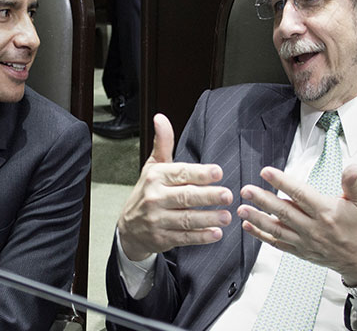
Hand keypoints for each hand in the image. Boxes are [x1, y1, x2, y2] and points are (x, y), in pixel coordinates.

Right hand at [117, 114, 233, 260]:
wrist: (129, 228)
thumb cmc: (147, 192)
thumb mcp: (153, 166)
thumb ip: (163, 143)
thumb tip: (160, 117)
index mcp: (156, 177)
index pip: (180, 173)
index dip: (199, 173)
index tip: (218, 172)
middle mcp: (155, 198)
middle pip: (185, 196)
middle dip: (208, 196)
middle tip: (228, 195)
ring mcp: (157, 220)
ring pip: (186, 219)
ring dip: (208, 218)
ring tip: (227, 216)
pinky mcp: (162, 239)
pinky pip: (184, 237)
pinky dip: (200, 236)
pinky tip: (216, 234)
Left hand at [237, 164, 356, 283]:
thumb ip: (353, 183)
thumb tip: (353, 167)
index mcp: (326, 211)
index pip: (300, 194)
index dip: (282, 182)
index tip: (266, 172)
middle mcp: (313, 227)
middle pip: (284, 212)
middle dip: (263, 200)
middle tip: (246, 190)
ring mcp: (305, 241)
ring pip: (277, 229)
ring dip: (257, 219)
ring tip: (241, 208)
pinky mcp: (300, 251)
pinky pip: (277, 243)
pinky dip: (261, 236)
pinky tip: (248, 226)